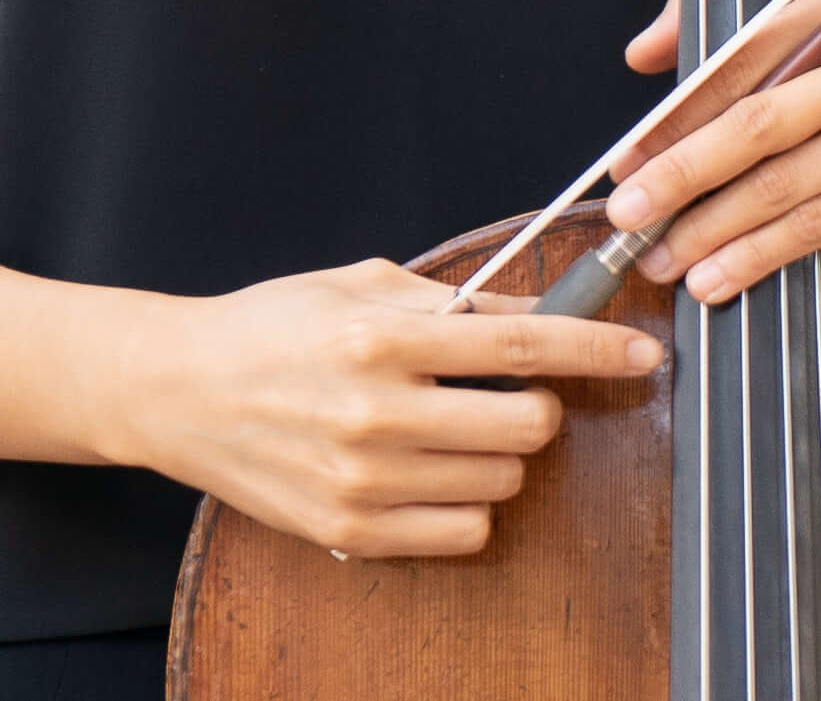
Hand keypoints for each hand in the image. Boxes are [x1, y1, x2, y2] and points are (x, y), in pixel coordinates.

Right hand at [109, 259, 662, 557]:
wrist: (177, 390)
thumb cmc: (269, 328)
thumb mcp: (360, 286)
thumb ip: (454, 301)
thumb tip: (541, 313)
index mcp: (382, 338)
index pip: (521, 347)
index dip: (596, 351)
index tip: (643, 355)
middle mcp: (377, 412)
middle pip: (525, 428)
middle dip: (538, 408)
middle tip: (510, 395)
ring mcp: (364, 480)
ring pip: (501, 485)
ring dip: (499, 458)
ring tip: (452, 432)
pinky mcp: (349, 530)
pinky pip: (462, 534)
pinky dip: (466, 507)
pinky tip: (431, 475)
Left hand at [603, 0, 820, 305]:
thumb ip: (733, 39)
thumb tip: (641, 54)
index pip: (740, 58)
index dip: (675, 112)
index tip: (625, 157)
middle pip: (759, 123)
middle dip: (682, 173)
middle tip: (626, 213)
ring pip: (785, 186)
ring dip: (712, 229)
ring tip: (660, 260)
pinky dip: (761, 256)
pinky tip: (718, 276)